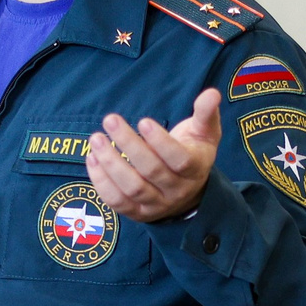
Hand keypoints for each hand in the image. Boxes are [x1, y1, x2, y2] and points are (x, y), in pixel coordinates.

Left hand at [89, 86, 219, 222]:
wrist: (187, 191)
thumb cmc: (193, 152)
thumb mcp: (205, 133)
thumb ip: (206, 113)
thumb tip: (212, 93)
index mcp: (195, 169)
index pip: (179, 159)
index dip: (160, 142)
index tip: (143, 121)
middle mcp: (176, 191)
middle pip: (151, 171)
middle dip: (129, 144)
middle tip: (110, 119)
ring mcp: (156, 204)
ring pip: (132, 188)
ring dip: (110, 163)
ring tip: (97, 138)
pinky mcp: (137, 212)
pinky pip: (116, 201)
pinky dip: (101, 182)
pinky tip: (92, 158)